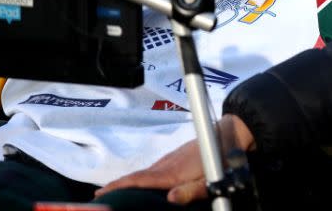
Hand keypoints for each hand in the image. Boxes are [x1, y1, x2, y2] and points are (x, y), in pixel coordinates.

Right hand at [94, 114, 255, 204]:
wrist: (231, 132)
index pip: (138, 180)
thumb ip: (191, 191)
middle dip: (118, 185)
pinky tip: (144, 182)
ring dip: (130, 181)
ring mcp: (172, 158)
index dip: (118, 186)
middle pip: (137, 176)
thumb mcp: (211, 178)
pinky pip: (155, 168)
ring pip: (146, 172)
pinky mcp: (178, 156)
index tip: (100, 192)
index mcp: (171, 172)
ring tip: (117, 190)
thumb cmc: (223, 157)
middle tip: (101, 195)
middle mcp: (168, 164)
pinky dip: (143, 176)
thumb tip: (170, 199)